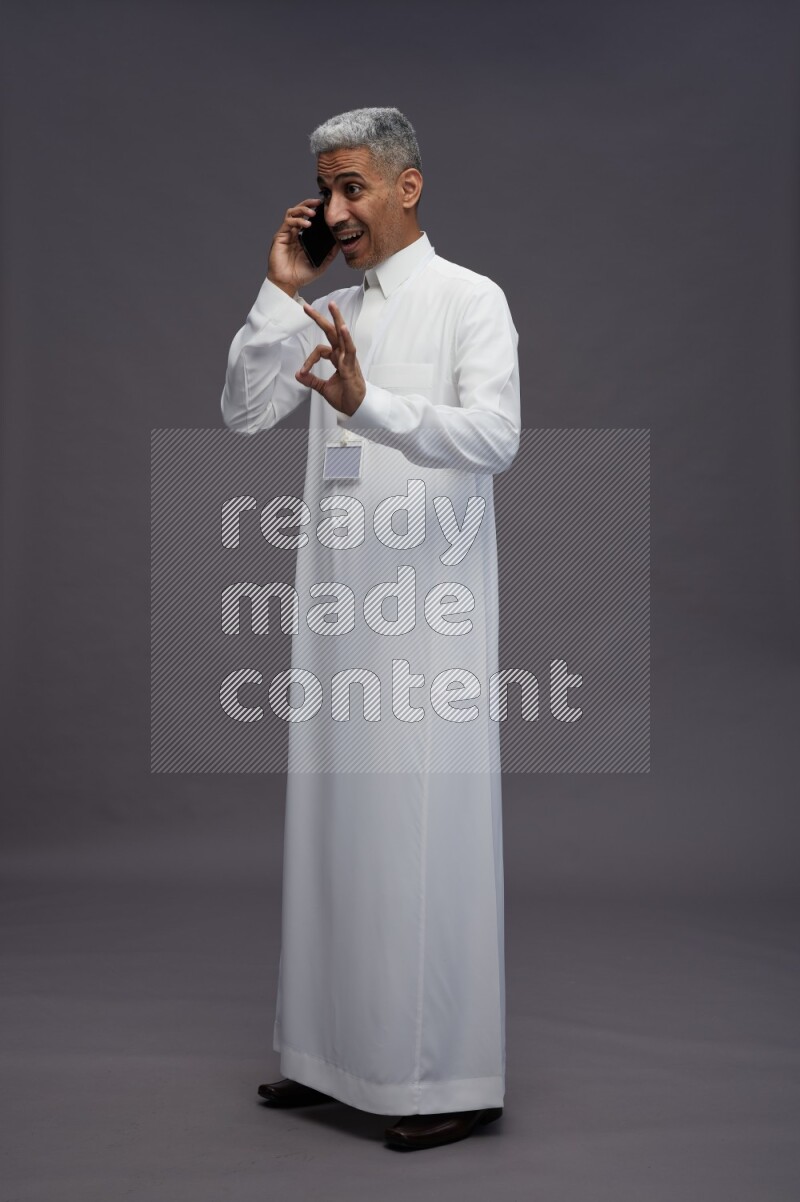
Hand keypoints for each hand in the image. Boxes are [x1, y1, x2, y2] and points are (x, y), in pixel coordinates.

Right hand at [267, 198, 338, 295]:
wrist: (288, 283)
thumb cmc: (302, 275)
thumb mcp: (322, 263)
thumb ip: (330, 253)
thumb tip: (340, 242)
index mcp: (302, 237)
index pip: (308, 217)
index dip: (315, 210)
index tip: (325, 206)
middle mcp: (294, 233)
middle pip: (299, 211)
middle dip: (308, 204)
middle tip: (319, 202)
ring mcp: (286, 234)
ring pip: (292, 213)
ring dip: (302, 209)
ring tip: (313, 213)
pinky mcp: (280, 237)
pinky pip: (288, 222)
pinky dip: (297, 220)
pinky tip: (306, 224)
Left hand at [295, 300, 365, 416]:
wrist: (356, 409)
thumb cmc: (345, 398)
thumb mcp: (323, 388)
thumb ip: (311, 380)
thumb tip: (297, 375)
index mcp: (338, 359)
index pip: (320, 350)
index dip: (309, 360)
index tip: (302, 372)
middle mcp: (343, 355)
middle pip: (332, 332)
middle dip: (320, 318)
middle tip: (307, 307)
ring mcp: (349, 359)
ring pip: (342, 335)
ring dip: (337, 319)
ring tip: (332, 305)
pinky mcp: (352, 366)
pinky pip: (350, 349)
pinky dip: (346, 338)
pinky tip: (342, 328)